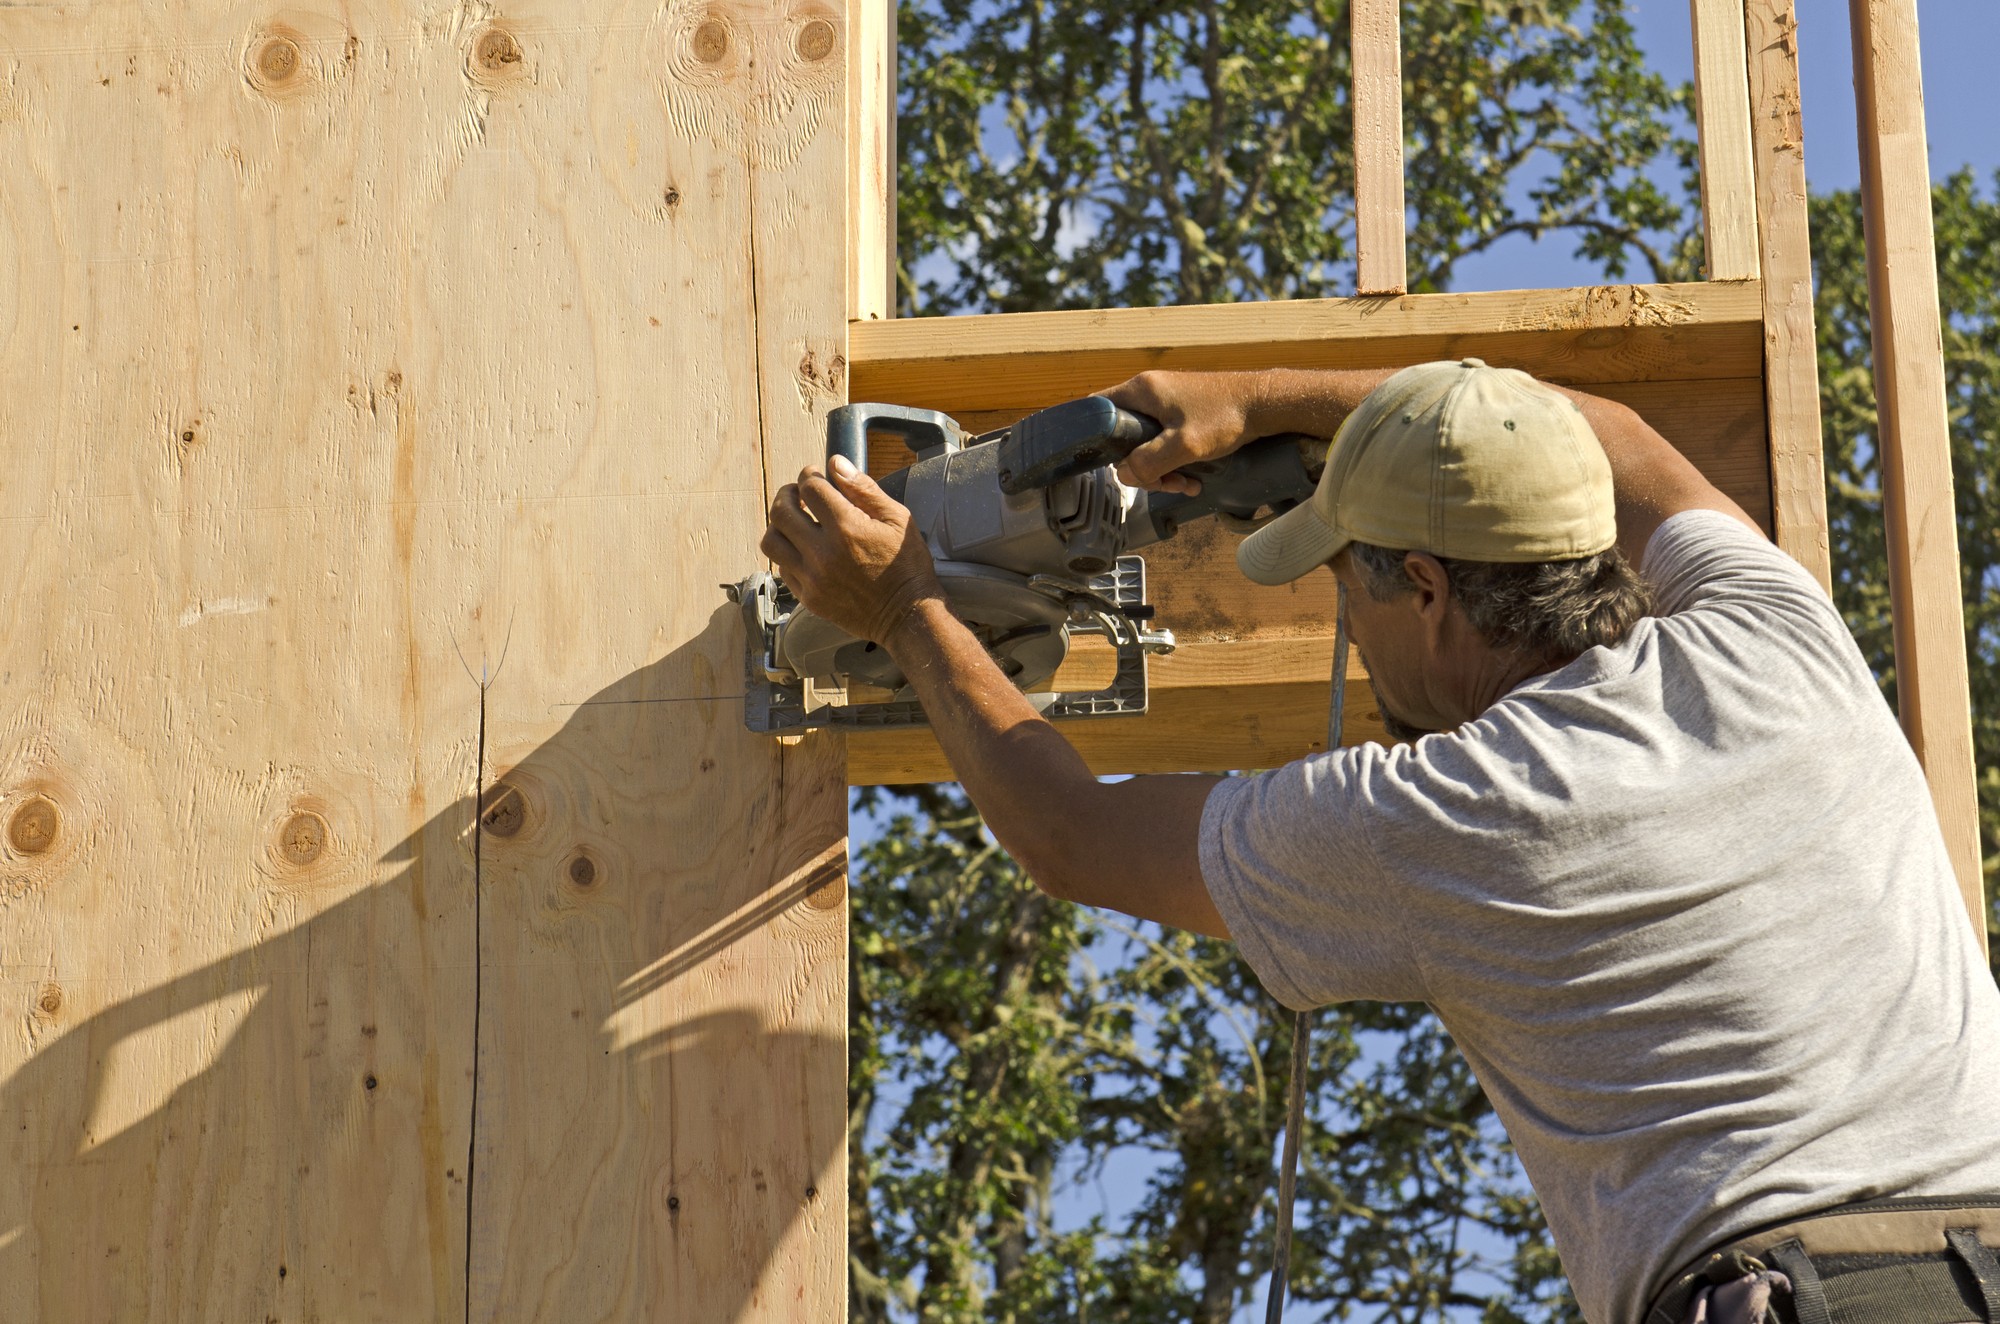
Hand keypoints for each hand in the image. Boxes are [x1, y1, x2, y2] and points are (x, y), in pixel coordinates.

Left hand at [760, 455, 945, 649]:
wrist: (906, 615)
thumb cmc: (906, 565)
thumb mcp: (897, 518)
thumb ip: (864, 488)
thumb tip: (836, 463)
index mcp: (847, 527)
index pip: (810, 487)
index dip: (810, 475)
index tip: (814, 475)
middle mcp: (823, 552)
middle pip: (782, 511)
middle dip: (787, 494)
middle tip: (798, 493)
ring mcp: (812, 578)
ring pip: (771, 541)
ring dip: (778, 524)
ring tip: (793, 520)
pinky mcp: (808, 598)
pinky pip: (781, 568)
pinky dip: (787, 552)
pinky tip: (802, 548)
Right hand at [1099, 370, 1264, 494]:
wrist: (1265, 404)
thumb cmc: (1225, 417)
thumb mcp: (1183, 445)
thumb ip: (1148, 462)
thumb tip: (1124, 475)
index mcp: (1142, 390)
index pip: (1098, 409)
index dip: (1097, 439)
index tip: (1118, 464)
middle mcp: (1150, 391)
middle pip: (1124, 436)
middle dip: (1142, 466)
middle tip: (1164, 483)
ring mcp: (1167, 401)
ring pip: (1147, 443)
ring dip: (1162, 469)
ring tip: (1185, 484)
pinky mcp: (1182, 412)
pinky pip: (1165, 441)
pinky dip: (1175, 461)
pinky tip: (1194, 477)